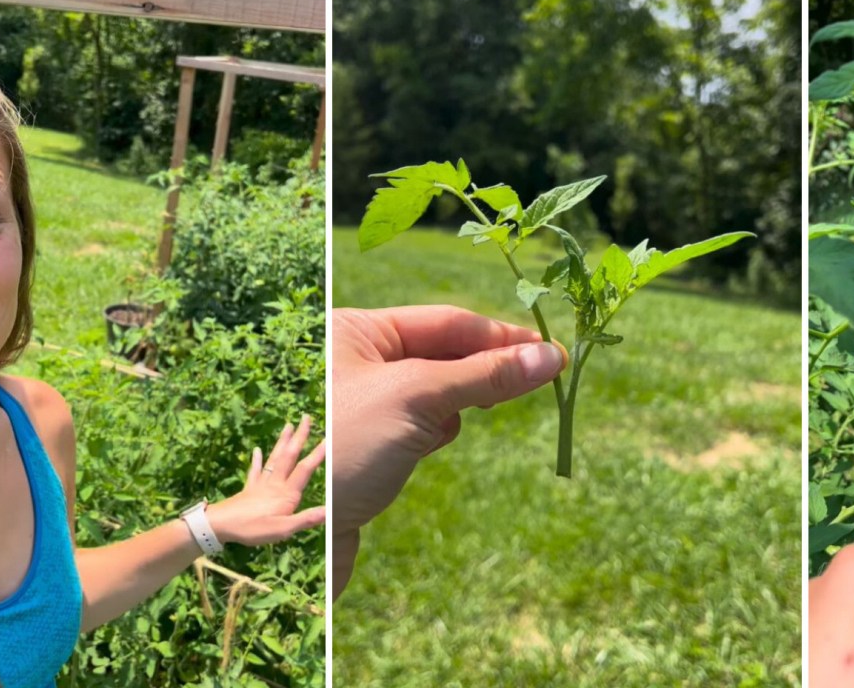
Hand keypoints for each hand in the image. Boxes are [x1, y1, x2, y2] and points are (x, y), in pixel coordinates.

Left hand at [207, 414, 326, 545]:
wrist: (220, 526)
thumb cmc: (253, 528)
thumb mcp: (283, 530)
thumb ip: (306, 519)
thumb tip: (329, 510)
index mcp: (286, 493)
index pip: (304, 469)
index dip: (317, 454)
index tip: (328, 437)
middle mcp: (275, 483)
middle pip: (289, 456)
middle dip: (299, 436)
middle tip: (306, 418)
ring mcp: (261, 484)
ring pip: (274, 458)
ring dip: (282, 441)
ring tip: (288, 425)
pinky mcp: (249, 488)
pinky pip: (254, 471)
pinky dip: (257, 460)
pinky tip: (257, 450)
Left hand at [331, 305, 566, 595]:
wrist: (303, 531)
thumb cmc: (348, 447)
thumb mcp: (418, 398)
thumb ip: (484, 375)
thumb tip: (550, 358)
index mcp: (356, 331)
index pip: (445, 321)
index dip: (499, 336)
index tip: (548, 350)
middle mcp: (358, 359)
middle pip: (444, 352)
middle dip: (481, 367)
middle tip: (538, 377)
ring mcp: (366, 401)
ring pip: (438, 389)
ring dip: (456, 403)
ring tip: (455, 417)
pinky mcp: (375, 440)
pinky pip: (424, 421)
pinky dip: (438, 429)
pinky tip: (429, 446)